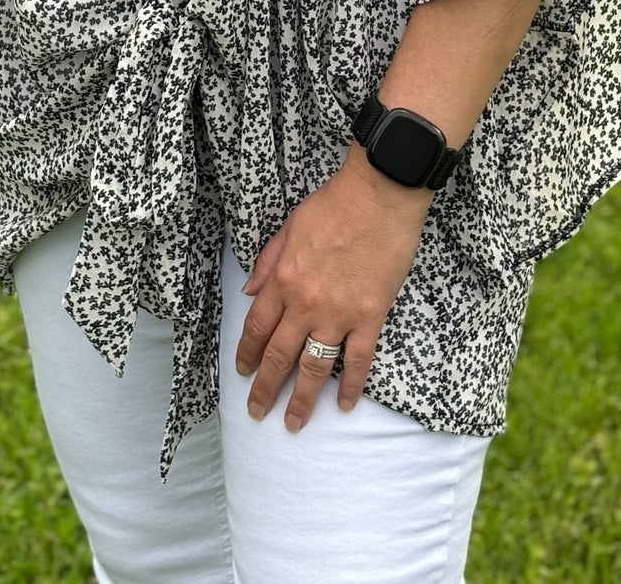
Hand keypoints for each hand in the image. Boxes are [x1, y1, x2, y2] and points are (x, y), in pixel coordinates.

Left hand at [233, 145, 430, 430]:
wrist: (378, 197)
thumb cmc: (333, 205)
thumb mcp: (288, 226)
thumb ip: (267, 262)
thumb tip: (248, 292)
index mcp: (283, 279)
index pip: (257, 326)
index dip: (247, 353)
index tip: (242, 373)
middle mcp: (306, 303)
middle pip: (280, 354)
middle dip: (266, 388)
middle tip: (257, 412)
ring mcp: (339, 313)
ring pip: (314, 366)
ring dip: (301, 398)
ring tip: (293, 423)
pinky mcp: (370, 316)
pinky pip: (358, 359)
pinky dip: (350, 385)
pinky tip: (343, 404)